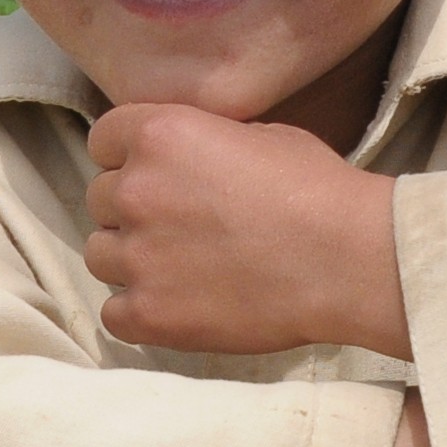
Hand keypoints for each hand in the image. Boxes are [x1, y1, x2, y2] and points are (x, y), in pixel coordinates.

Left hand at [83, 102, 409, 357]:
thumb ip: (202, 142)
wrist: (348, 261)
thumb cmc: (317, 191)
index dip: (128, 158)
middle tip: (180, 227)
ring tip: (182, 268)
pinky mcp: (147, 312)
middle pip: (99, 198)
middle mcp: (135, 190)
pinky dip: (139, 311)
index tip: (156, 176)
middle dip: (133, 210)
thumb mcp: (260, 134)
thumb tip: (186, 159)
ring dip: (132, 260)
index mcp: (159, 135)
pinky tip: (179, 305)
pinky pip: (113, 313)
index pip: (103, 140)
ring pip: (100, 255)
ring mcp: (137, 256)